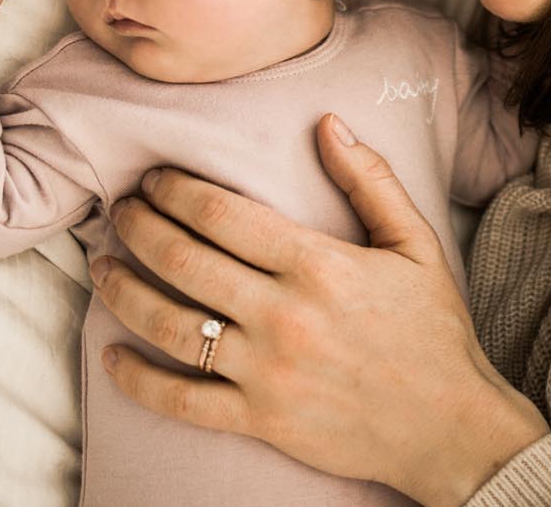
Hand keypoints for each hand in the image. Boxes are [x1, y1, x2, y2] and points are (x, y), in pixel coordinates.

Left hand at [90, 114, 550, 505]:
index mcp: (317, 265)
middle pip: (184, 260)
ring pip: (170, 325)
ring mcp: (267, 371)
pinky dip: (137, 379)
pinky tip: (111, 355)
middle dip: (138, 228)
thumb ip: (370, 179)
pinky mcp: (260, 419)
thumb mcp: (415, 243)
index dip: (176, 191)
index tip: (152, 179)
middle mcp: (284, 315)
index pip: (222, 215)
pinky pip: (181, 400)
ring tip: (100, 266)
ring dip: (123, 291)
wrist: (450, 426)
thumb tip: (328, 123)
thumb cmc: (432, 331)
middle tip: (117, 211)